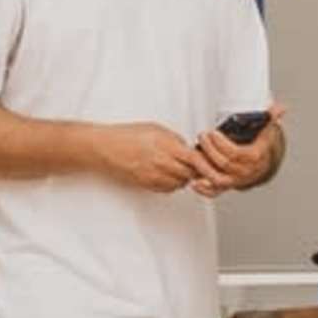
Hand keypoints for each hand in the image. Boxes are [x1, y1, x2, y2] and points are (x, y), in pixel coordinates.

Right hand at [94, 122, 217, 195]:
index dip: (206, 164)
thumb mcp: (155, 129)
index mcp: (165, 145)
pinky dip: (171, 184)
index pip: (195, 158)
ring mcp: (153, 175)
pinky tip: (167, 175)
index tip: (212, 166)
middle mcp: (161, 161)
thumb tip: (187, 147)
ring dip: (183, 178)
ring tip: (178, 169)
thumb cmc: (126, 136)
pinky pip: (167, 188)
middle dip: (195, 171)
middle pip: (189, 173)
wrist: (106, 148)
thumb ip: (174, 139)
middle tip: (195, 166)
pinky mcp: (146, 184)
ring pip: (179, 183)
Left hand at [193, 101, 286, 191]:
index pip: (236, 153)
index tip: (213, 133)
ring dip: (204, 167)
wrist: (261, 164)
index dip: (222, 144)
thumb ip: (271, 117)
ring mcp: (236, 181)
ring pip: (217, 178)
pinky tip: (194, 182)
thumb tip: (281, 108)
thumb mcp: (266, 130)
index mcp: (254, 157)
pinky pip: (215, 192)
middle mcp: (245, 172)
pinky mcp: (227, 186)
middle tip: (202, 136)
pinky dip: (204, 189)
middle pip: (224, 164)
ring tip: (195, 153)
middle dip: (210, 149)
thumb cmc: (261, 146)